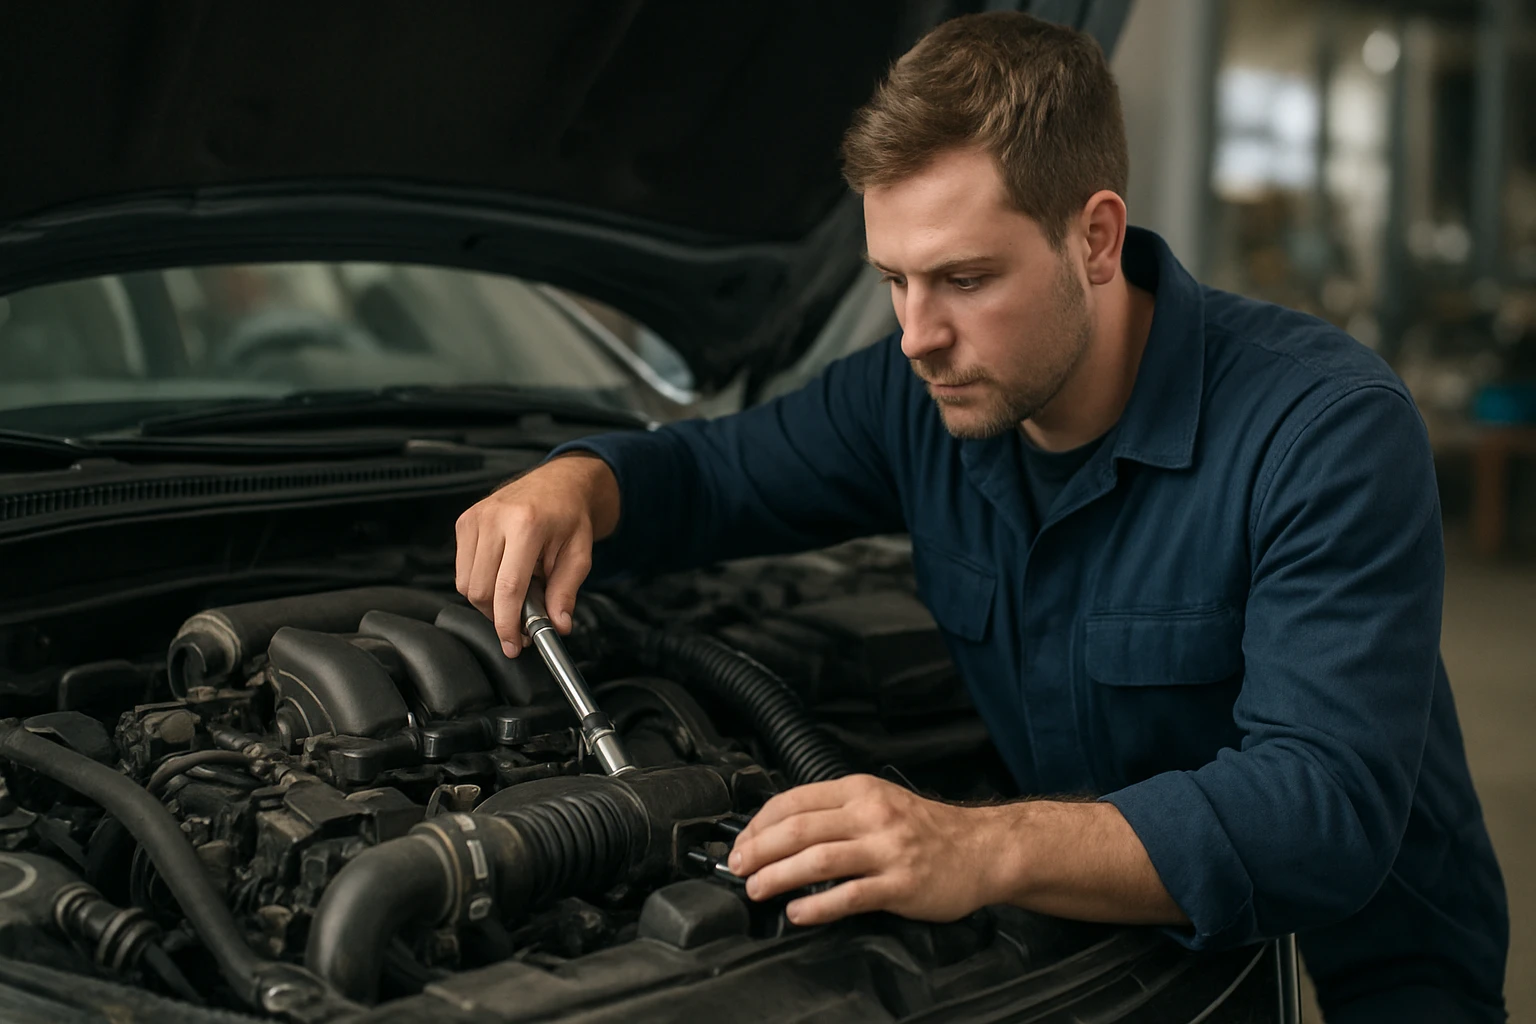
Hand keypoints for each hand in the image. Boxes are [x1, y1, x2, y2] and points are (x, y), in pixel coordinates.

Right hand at [454, 454, 620, 656]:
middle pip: (480, 589)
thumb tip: (557, 625)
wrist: (558, 484)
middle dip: (498, 615)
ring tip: (517, 589)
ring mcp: (475, 517)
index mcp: (527, 524)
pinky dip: (480, 581)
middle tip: (522, 618)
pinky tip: (502, 573)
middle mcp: (495, 518)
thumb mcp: (579, 555)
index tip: (512, 644)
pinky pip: (462, 568)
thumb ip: (565, 592)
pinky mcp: (464, 521)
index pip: (507, 587)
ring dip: (488, 599)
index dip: (507, 623)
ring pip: (466, 583)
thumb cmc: (569, 516)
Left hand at [726, 774, 1003, 925]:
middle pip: (799, 829)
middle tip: (738, 869)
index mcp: (860, 790)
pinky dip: (817, 906)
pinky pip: (849, 895)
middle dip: (758, 851)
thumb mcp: (879, 801)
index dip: (759, 824)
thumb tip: (780, 830)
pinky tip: (798, 913)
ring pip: (818, 860)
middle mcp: (871, 815)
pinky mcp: (900, 884)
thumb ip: (836, 811)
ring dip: (779, 876)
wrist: (983, 849)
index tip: (741, 844)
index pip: (794, 800)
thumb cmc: (926, 829)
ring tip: (757, 889)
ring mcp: (886, 849)